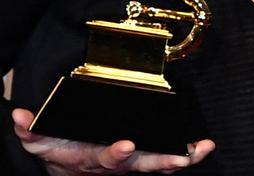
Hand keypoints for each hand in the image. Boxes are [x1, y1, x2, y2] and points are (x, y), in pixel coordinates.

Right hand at [12, 108, 214, 174]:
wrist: (69, 164)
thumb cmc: (58, 149)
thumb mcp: (39, 142)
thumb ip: (30, 130)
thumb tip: (19, 115)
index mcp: (94, 159)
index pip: (108, 157)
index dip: (117, 153)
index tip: (125, 144)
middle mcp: (120, 163)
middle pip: (143, 164)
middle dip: (162, 161)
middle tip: (180, 159)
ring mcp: (136, 162)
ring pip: (162, 163)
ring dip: (184, 157)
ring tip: (204, 149)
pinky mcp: (147, 156)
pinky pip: (171, 157)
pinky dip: (189, 153)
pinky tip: (206, 147)